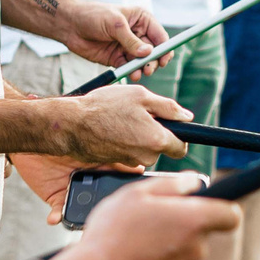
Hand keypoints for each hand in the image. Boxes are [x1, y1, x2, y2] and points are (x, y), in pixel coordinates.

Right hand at [46, 175, 238, 259]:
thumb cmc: (113, 232)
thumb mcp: (137, 193)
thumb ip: (173, 184)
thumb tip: (194, 182)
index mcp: (194, 221)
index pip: (232, 215)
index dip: (223, 206)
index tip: (206, 202)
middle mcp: (195, 248)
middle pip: (202, 229)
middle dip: (184, 220)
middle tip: (153, 212)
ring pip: (183, 246)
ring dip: (167, 238)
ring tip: (136, 233)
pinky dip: (156, 256)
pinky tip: (132, 251)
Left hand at [52, 0, 167, 68]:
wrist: (70, 25)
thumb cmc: (93, 16)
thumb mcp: (114, 24)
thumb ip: (131, 40)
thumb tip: (148, 53)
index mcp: (142, 20)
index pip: (160, 36)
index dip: (164, 49)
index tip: (163, 60)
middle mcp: (138, 34)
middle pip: (154, 51)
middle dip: (153, 61)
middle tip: (148, 68)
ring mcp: (128, 47)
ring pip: (142, 62)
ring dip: (142, 68)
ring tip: (138, 73)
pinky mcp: (117, 58)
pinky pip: (129, 68)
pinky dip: (131, 72)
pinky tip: (131, 75)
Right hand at [53, 83, 186, 168]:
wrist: (72, 125)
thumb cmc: (104, 107)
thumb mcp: (140, 96)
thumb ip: (168, 107)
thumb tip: (187, 117)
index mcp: (156, 140)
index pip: (181, 148)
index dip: (179, 136)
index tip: (171, 127)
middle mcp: (145, 156)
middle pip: (161, 148)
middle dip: (155, 133)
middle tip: (139, 115)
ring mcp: (130, 162)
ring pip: (144, 150)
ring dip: (139, 137)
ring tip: (122, 120)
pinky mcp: (117, 163)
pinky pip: (129, 152)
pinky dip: (125, 142)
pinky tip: (113, 128)